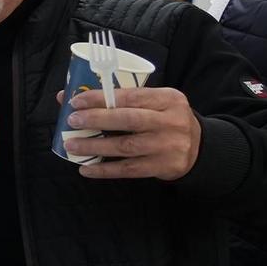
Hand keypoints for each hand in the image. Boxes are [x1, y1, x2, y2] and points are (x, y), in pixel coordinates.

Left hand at [64, 85, 203, 180]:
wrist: (198, 148)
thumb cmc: (164, 120)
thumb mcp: (152, 103)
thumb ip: (117, 99)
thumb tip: (67, 97)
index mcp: (168, 98)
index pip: (130, 95)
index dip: (101, 98)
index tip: (76, 101)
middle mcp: (172, 121)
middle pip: (129, 120)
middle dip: (96, 119)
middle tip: (72, 121)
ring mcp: (169, 146)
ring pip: (126, 146)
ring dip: (95, 147)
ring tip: (72, 146)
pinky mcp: (164, 167)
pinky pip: (128, 169)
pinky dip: (104, 170)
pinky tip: (86, 169)